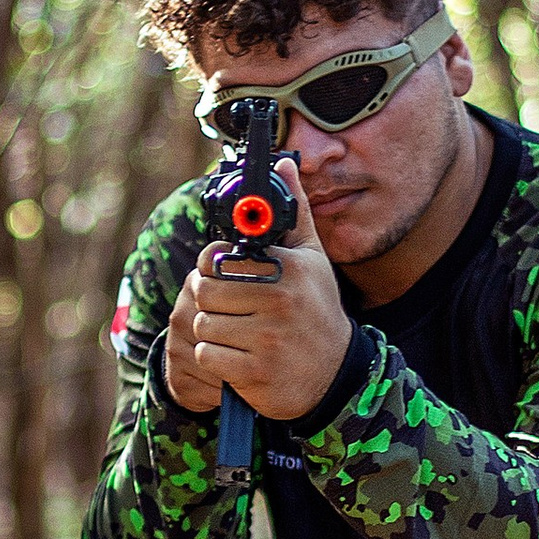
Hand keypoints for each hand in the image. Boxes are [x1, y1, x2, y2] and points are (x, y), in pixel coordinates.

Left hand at [163, 166, 354, 422]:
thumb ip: (294, 212)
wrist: (335, 374)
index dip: (212, 267)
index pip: (218, 258)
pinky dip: (215, 358)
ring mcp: (267, 340)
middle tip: (230, 307)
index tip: (225, 275)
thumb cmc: (317, 310)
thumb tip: (285, 164)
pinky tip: (238, 355)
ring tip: (237, 331)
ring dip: (212, 331)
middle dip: (210, 301)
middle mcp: (279, 302)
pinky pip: (207, 356)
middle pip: (204, 292)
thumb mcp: (312, 259)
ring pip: (202, 325)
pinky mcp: (255, 373)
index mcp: (288, 269)